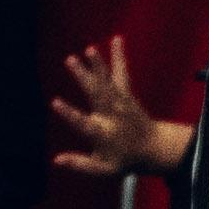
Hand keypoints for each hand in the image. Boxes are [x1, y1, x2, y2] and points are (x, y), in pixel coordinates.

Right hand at [50, 35, 187, 180]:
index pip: (83, 123)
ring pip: (108, 81)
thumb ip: (80, 164)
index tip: (55, 102)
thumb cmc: (124, 160)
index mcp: (102, 134)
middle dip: (83, 76)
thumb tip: (55, 160)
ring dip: (98, 63)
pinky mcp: (127, 94)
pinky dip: (118, 56)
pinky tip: (116, 39)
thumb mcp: (103, 169)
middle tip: (70, 59)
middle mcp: (112, 115)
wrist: (154, 148)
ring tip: (89, 48)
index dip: (69, 114)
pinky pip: (122, 72)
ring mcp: (121, 103)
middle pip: (96, 94)